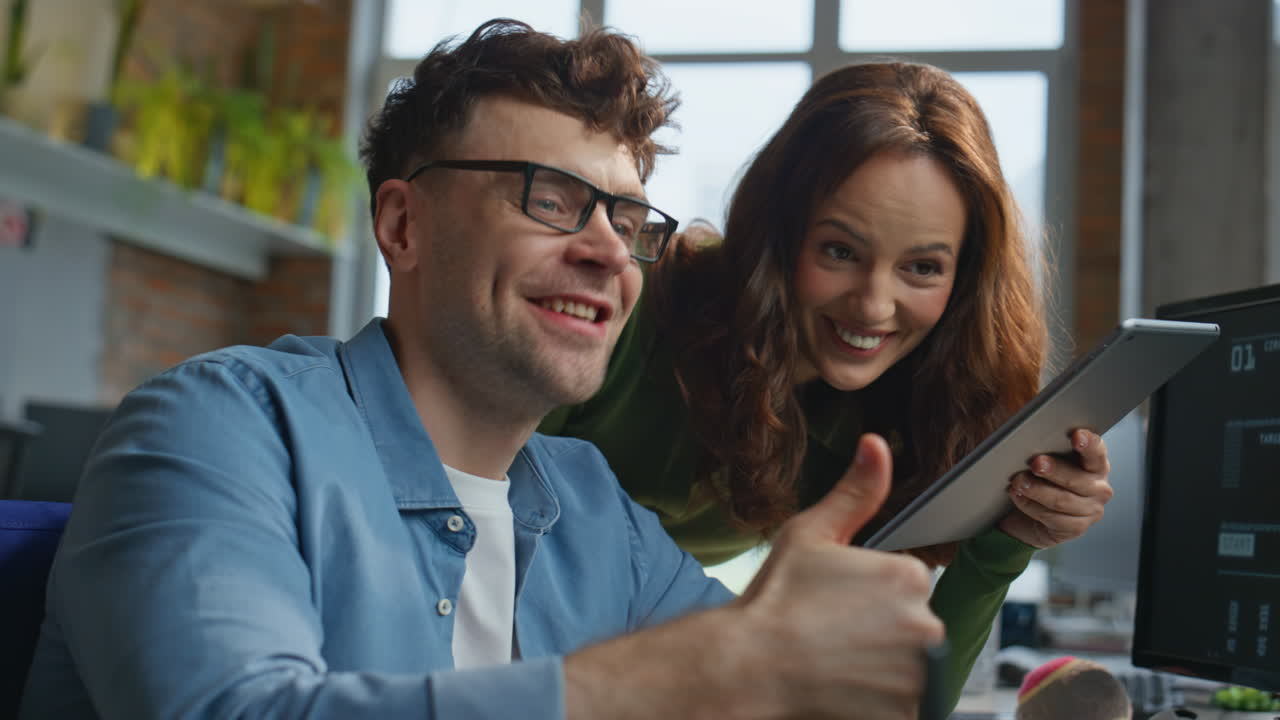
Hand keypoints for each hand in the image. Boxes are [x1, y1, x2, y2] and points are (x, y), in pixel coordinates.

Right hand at [564, 434, 944, 719]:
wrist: (748, 665)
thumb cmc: (775, 600)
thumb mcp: (810, 534)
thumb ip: (855, 492)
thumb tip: (877, 445)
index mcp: (908, 575)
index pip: (907, 585)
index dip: (870, 596)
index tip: (837, 606)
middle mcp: (925, 625)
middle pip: (914, 627)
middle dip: (881, 632)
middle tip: (834, 635)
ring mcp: (918, 675)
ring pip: (911, 666)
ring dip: (882, 666)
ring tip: (837, 662)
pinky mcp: (907, 712)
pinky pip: (905, 702)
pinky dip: (879, 698)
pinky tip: (844, 686)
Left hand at [997, 428, 1113, 548]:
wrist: (1031, 515)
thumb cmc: (1040, 479)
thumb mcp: (1044, 459)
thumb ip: (1043, 446)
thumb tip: (1024, 434)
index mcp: (1095, 463)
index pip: (1096, 451)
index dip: (1088, 443)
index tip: (1076, 435)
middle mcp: (1098, 487)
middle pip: (1077, 478)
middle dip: (1054, 470)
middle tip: (1036, 463)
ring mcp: (1090, 510)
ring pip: (1062, 500)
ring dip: (1037, 490)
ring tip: (1017, 482)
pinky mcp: (1076, 528)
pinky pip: (1053, 518)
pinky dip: (1031, 506)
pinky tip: (1017, 496)